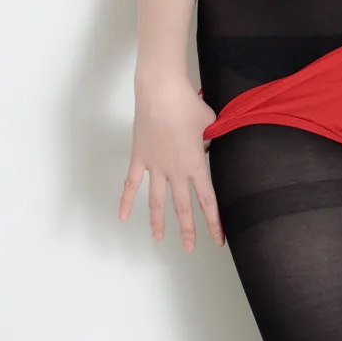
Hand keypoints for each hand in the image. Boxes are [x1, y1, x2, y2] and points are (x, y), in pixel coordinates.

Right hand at [119, 74, 223, 250]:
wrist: (161, 92)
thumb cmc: (188, 104)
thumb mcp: (210, 124)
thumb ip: (210, 139)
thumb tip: (205, 146)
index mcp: (196, 165)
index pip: (207, 201)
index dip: (213, 222)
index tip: (218, 239)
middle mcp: (175, 171)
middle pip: (182, 207)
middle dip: (188, 230)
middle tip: (191, 248)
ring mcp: (155, 166)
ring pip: (157, 201)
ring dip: (158, 221)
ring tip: (159, 239)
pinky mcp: (139, 158)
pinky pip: (131, 184)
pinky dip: (126, 201)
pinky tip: (123, 217)